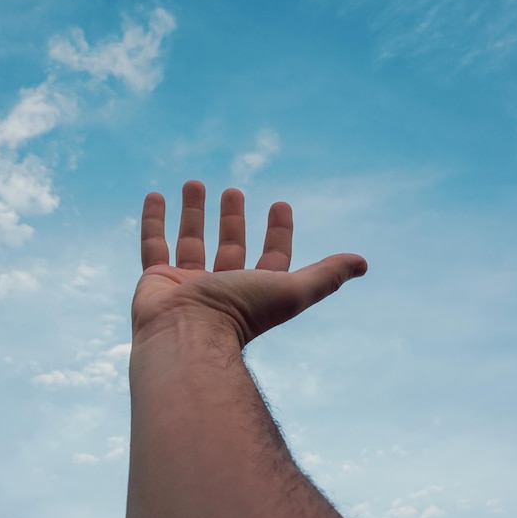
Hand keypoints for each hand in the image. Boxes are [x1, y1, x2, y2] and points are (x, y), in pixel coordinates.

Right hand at [131, 181, 366, 348]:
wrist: (186, 335)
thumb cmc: (242, 313)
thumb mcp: (291, 289)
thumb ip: (326, 276)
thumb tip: (363, 263)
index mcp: (253, 290)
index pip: (271, 256)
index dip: (278, 232)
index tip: (280, 204)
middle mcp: (221, 286)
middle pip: (229, 245)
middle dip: (232, 217)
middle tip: (233, 190)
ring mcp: (186, 283)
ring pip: (190, 239)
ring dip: (193, 211)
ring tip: (194, 182)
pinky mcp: (155, 278)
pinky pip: (152, 243)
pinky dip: (153, 220)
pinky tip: (155, 194)